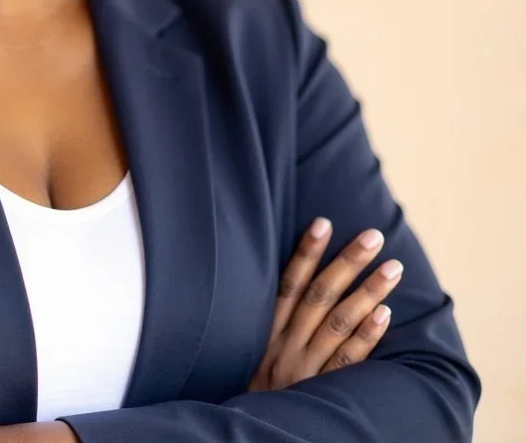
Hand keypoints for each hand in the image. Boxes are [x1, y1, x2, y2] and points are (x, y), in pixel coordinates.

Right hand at [248, 218, 403, 391]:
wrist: (251, 434)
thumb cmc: (258, 394)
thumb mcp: (253, 356)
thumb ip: (273, 326)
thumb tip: (293, 287)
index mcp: (267, 333)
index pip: (287, 283)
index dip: (305, 252)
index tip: (324, 222)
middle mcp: (285, 345)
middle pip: (318, 296)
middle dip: (347, 262)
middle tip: (374, 236)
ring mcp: (305, 368)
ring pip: (338, 322)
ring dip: (367, 291)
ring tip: (393, 268)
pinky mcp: (323, 393)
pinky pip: (348, 361)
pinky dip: (366, 336)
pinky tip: (385, 314)